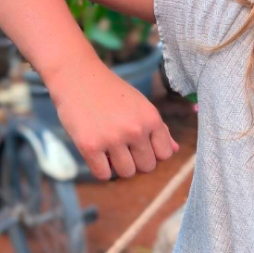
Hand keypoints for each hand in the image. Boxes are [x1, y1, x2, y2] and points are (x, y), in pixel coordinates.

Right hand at [45, 58, 178, 179]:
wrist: (78, 77)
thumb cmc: (112, 92)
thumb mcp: (141, 105)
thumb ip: (159, 129)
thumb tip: (176, 149)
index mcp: (151, 118)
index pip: (165, 154)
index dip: (154, 152)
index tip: (141, 144)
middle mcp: (136, 129)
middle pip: (147, 167)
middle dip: (137, 160)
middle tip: (123, 146)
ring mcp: (112, 138)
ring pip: (127, 173)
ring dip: (119, 166)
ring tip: (110, 148)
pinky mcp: (90, 146)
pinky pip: (103, 175)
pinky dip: (101, 169)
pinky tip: (97, 153)